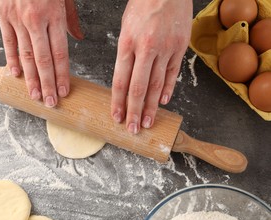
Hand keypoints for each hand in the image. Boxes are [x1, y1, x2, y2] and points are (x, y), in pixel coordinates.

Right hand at [0, 0, 82, 106]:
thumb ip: (71, 18)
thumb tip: (78, 38)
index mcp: (54, 14)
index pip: (60, 53)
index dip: (62, 75)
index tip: (64, 91)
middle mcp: (35, 19)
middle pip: (43, 60)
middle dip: (47, 84)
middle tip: (50, 102)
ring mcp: (17, 18)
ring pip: (24, 55)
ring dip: (30, 79)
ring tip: (34, 95)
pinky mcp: (2, 15)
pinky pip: (7, 42)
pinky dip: (11, 60)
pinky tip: (16, 75)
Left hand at [111, 0, 191, 132]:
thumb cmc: (142, 6)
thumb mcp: (125, 27)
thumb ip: (125, 54)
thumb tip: (125, 81)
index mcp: (127, 44)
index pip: (120, 81)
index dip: (118, 102)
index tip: (117, 117)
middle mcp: (146, 49)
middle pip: (139, 88)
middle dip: (134, 112)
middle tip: (132, 128)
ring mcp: (165, 49)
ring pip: (157, 84)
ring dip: (152, 106)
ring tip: (148, 123)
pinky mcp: (180, 47)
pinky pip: (173, 73)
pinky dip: (168, 89)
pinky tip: (164, 102)